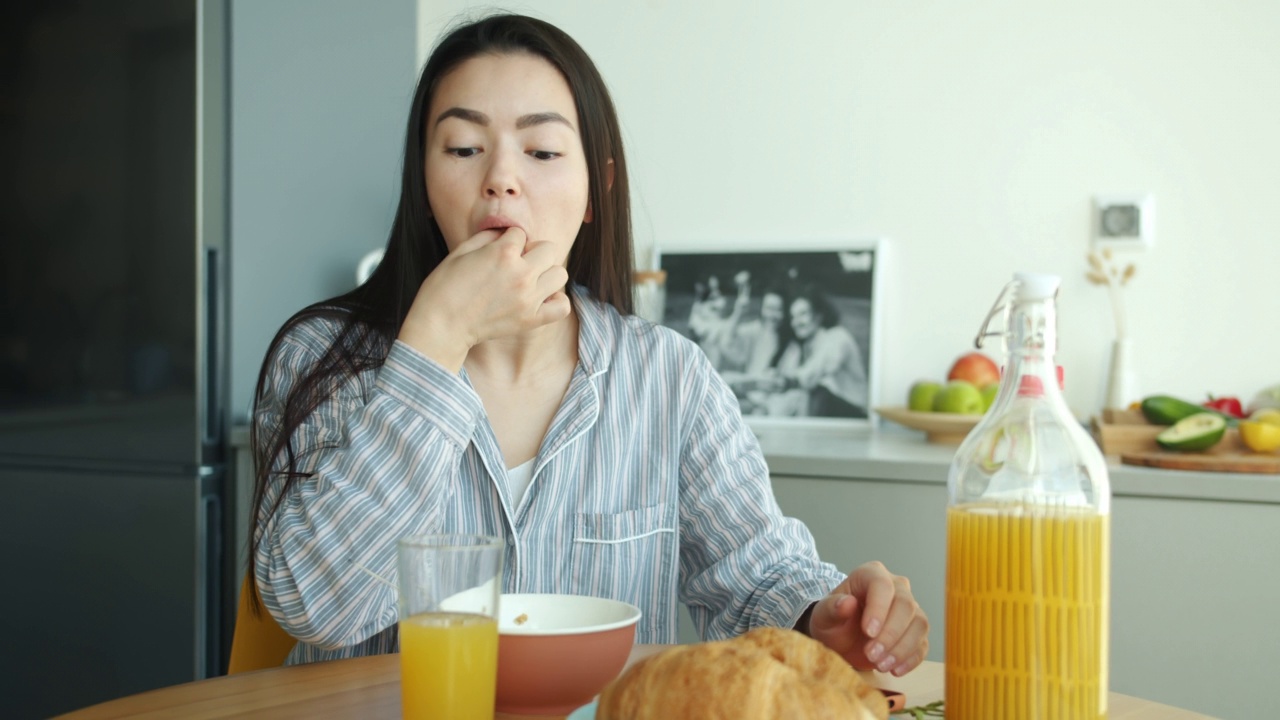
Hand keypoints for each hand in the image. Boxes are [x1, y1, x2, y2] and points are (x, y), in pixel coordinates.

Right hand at [398, 227, 570, 370]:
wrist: (441, 325)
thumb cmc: (445, 286)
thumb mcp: (461, 251)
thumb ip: (487, 237)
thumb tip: (504, 234)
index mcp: (503, 252)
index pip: (520, 234)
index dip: (508, 240)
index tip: (496, 253)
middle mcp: (521, 273)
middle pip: (549, 249)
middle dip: (534, 252)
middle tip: (517, 264)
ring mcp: (529, 298)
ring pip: (560, 274)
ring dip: (546, 274)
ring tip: (530, 281)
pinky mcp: (531, 320)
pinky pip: (562, 306)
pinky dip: (555, 301)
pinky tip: (540, 299)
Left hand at [805, 561, 928, 675]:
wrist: (841, 638)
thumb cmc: (833, 621)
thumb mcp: (823, 615)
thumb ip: (831, 607)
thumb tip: (847, 603)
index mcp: (871, 574)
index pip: (882, 585)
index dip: (878, 609)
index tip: (868, 632)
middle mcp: (896, 587)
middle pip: (906, 605)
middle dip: (890, 633)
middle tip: (872, 655)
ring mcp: (910, 608)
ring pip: (919, 624)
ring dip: (901, 648)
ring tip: (880, 665)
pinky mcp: (916, 631)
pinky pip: (922, 643)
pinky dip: (911, 659)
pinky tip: (895, 670)